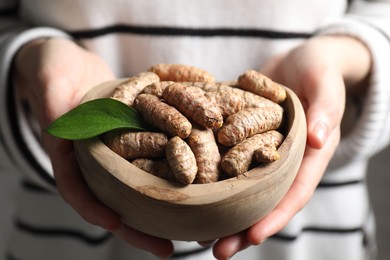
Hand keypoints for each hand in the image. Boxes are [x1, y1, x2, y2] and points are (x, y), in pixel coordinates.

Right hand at [13, 38, 173, 257]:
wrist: (74, 63)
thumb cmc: (54, 69)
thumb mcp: (49, 82)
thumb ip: (53, 104)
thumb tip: (58, 124)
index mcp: (71, 155)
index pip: (77, 188)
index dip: (94, 208)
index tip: (115, 224)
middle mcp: (97, 160)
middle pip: (116, 198)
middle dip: (140, 225)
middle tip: (167, 249)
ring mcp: (119, 151)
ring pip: (140, 184)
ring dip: (164, 207)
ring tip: (192, 230)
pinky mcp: (137, 137)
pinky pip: (156, 156)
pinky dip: (174, 170)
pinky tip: (198, 182)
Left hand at [212, 35, 370, 258]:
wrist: (298, 59)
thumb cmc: (319, 70)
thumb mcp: (326, 85)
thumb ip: (325, 110)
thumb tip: (320, 139)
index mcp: (307, 157)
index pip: (293, 193)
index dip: (275, 217)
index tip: (253, 237)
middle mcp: (281, 161)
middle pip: (262, 200)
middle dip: (241, 227)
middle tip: (218, 250)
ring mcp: (259, 151)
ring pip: (240, 187)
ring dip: (221, 210)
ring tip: (197, 233)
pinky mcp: (241, 138)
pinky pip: (225, 159)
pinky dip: (210, 175)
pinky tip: (189, 189)